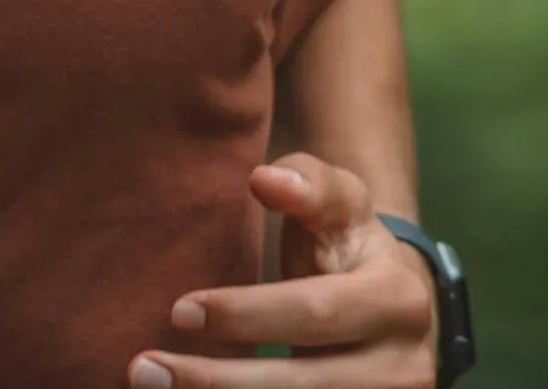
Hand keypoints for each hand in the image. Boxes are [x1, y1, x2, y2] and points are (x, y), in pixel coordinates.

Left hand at [128, 151, 436, 386]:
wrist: (396, 310)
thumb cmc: (351, 244)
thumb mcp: (340, 202)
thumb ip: (305, 182)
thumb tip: (262, 179)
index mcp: (398, 300)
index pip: (313, 313)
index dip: (244, 316)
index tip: (178, 310)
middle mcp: (404, 368)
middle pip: (300, 385)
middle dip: (216, 380)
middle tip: (143, 367)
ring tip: (151, 387)